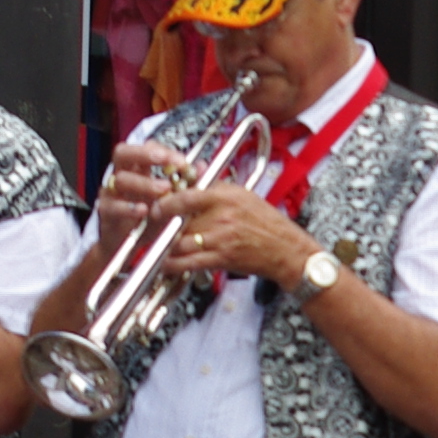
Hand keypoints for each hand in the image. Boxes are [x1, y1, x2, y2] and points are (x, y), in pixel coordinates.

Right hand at [92, 138, 189, 255]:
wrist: (127, 245)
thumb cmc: (148, 219)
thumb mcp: (170, 201)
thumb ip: (185, 184)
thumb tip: (202, 167)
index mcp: (136, 169)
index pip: (144, 148)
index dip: (163, 150)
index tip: (182, 162)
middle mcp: (121, 176)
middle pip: (123, 153)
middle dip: (146, 154)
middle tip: (168, 162)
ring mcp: (111, 193)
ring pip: (121, 179)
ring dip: (145, 183)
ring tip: (164, 190)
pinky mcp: (106, 212)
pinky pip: (114, 206)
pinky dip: (129, 208)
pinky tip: (143, 210)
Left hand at [154, 181, 316, 291]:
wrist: (286, 249)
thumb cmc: (267, 222)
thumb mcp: (244, 195)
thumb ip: (216, 186)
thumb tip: (194, 172)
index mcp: (226, 197)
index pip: (187, 195)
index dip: (166, 201)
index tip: (157, 205)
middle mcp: (221, 217)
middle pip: (179, 220)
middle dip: (161, 224)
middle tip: (151, 225)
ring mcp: (220, 239)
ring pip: (179, 242)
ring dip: (163, 245)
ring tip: (154, 244)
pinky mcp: (221, 259)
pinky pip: (189, 263)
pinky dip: (173, 264)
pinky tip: (165, 263)